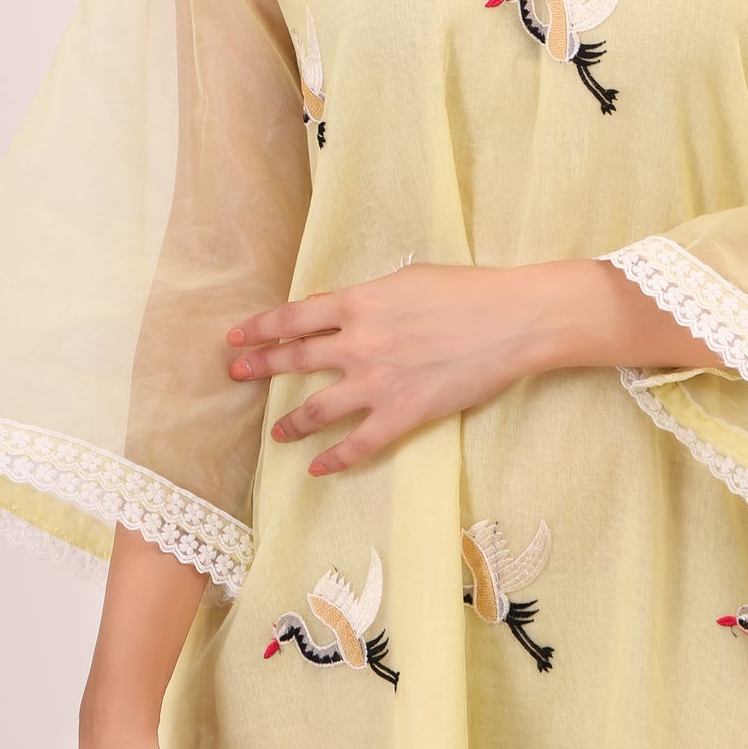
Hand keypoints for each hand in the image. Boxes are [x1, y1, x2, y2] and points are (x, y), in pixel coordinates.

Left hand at [225, 261, 548, 475]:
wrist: (510, 320)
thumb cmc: (466, 290)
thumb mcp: (407, 280)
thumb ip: (366, 296)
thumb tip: (335, 308)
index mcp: (358, 304)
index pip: (293, 318)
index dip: (260, 328)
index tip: (237, 336)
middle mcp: (358, 344)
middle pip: (294, 358)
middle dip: (261, 367)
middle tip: (237, 374)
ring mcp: (378, 382)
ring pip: (316, 408)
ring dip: (290, 422)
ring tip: (276, 432)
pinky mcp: (403, 413)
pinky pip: (359, 444)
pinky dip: (335, 459)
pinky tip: (318, 468)